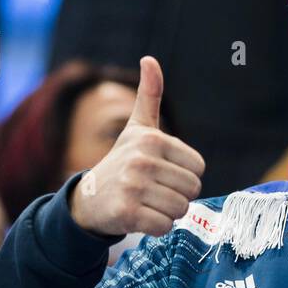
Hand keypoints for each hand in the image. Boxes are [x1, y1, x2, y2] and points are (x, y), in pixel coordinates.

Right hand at [69, 56, 204, 236]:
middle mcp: (141, 161)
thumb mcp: (136, 128)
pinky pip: (165, 226)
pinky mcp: (126, 213)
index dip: (184, 175)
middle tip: (153, 191)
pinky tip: (138, 217)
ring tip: (146, 203)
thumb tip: (149, 59)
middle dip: (177, 195)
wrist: (88, 199)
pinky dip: (156, 227)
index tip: (161, 173)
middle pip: (192, 190)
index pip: (198, 168)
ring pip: (180, 209)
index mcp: (151, 139)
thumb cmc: (121, 162)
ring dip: (167, 212)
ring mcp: (132, 187)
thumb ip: (149, 96)